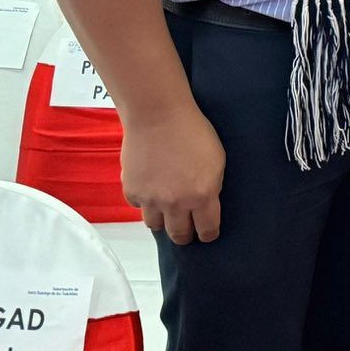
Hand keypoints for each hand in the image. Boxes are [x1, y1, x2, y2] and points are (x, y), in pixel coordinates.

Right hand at [121, 105, 225, 244]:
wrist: (158, 115)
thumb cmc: (193, 131)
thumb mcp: (217, 159)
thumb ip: (212, 186)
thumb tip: (207, 203)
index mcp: (202, 195)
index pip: (207, 230)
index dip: (208, 234)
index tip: (207, 234)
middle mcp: (176, 203)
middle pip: (179, 235)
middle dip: (185, 234)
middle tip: (187, 230)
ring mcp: (151, 199)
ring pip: (155, 225)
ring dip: (163, 219)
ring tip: (167, 210)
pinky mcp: (132, 191)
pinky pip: (138, 206)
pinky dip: (144, 201)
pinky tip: (151, 189)